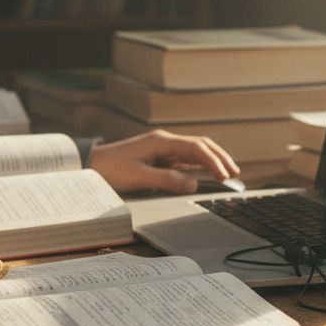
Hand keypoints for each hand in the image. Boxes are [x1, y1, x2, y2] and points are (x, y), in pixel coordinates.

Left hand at [88, 130, 239, 194]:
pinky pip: (183, 162)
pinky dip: (198, 168)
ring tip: (227, 174)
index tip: (226, 175)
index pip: (196, 148)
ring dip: (211, 162)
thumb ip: (167, 180)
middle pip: (200, 146)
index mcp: (161, 141)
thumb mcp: (139, 177)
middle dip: (219, 158)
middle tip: (235, 173)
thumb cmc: (111, 170)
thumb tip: (194, 183)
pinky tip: (206, 175)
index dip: (214, 161)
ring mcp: (162, 150)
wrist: (90, 166)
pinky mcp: (158, 159)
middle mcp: (164, 142)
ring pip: (194, 153)